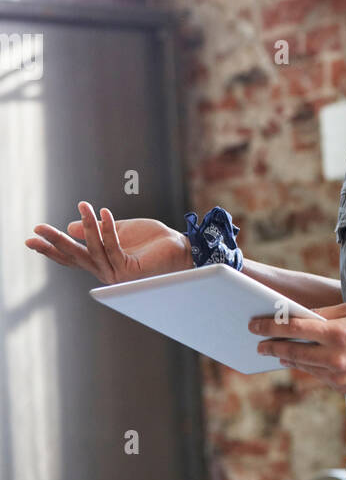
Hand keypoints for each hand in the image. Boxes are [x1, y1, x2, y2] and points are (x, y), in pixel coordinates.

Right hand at [25, 201, 192, 282]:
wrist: (181, 249)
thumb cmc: (153, 241)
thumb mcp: (119, 230)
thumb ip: (95, 230)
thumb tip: (69, 225)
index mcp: (101, 263)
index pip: (72, 257)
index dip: (52, 248)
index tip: (31, 238)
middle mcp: (106, 272)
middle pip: (75, 257)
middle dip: (56, 242)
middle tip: (37, 229)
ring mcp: (118, 274)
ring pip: (94, 249)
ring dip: (87, 226)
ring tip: (83, 205)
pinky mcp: (130, 271)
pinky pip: (113, 248)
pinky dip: (108, 230)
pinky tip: (102, 213)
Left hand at [248, 302, 345, 391]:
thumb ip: (321, 315)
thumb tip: (295, 319)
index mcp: (337, 333)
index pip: (294, 329)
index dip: (270, 327)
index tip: (254, 326)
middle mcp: (337, 357)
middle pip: (293, 353)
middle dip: (273, 347)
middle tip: (259, 344)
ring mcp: (341, 375)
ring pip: (304, 367)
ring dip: (290, 358)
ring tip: (279, 351)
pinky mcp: (345, 386)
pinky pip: (319, 377)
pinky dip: (311, 367)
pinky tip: (306, 360)